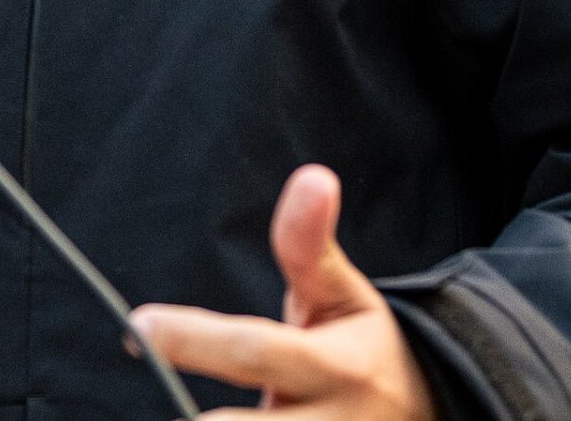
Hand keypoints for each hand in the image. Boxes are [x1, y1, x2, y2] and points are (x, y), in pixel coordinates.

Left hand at [129, 166, 436, 420]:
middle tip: (152, 405)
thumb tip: (313, 175)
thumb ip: (310, 244)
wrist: (433, 415)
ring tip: (157, 419)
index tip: (137, 328)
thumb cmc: (364, 348)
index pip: (255, 353)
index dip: (193, 341)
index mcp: (339, 369)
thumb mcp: (341, 294)